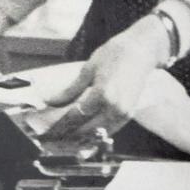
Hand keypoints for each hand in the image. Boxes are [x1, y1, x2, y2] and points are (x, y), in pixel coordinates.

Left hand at [39, 16, 169, 139]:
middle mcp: (114, 107)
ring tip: (66, 138)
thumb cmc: (114, 55)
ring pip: (99, 132)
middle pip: (87, 128)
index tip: (48, 128)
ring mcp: (124, 112)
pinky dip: (97, 132)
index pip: (76, 116)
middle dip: (69, 133)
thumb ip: (71, 90)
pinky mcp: (129, 114)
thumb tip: (51, 101)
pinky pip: (110, 129)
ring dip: (83, 137)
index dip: (61, 123)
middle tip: (54, 136)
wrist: (141, 51)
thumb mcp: (89, 69)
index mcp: (102, 94)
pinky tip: (85, 133)